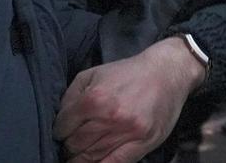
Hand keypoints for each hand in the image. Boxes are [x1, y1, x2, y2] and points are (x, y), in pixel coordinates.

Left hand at [55, 36, 206, 162]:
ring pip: (92, 157)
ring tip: (79, 155)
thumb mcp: (94, 73)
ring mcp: (128, 133)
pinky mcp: (143, 143)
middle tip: (70, 145)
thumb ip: (71, 95)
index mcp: (95, 98)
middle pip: (76, 144)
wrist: (167, 72)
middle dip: (69, 146)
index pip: (63, 126)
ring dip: (80, 159)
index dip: (59, 131)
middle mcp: (110, 117)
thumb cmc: (128, 73)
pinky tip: (94, 162)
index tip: (61, 132)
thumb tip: (59, 118)